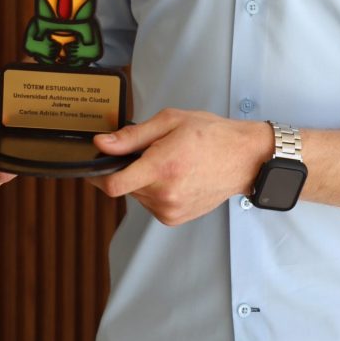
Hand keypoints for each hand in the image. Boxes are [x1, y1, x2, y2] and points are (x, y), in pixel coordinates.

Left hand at [89, 109, 271, 225]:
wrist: (243, 158)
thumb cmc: (212, 135)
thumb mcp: (170, 121)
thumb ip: (132, 135)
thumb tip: (102, 143)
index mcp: (162, 167)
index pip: (113, 184)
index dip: (98, 174)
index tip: (96, 165)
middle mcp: (164, 194)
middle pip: (125, 186)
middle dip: (130, 169)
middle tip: (153, 151)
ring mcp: (170, 210)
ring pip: (137, 195)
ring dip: (143, 180)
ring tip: (170, 162)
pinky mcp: (174, 218)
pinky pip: (151, 204)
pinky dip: (155, 190)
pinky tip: (175, 176)